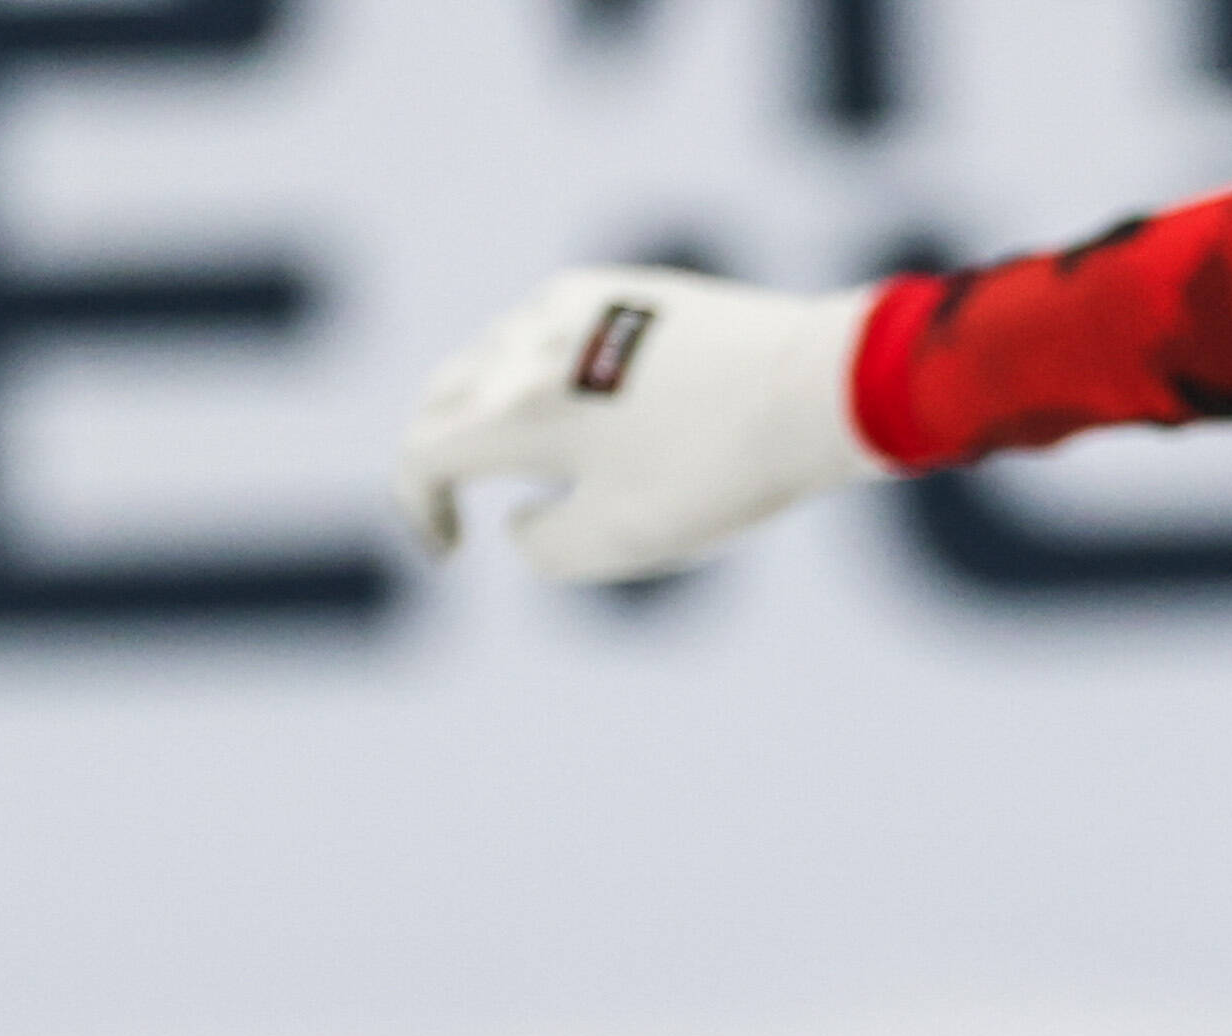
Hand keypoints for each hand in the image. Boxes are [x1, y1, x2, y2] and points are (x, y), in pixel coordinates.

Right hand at [396, 267, 884, 582]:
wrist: (813, 388)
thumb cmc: (717, 470)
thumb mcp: (622, 539)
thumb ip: (544, 545)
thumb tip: (517, 521)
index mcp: (516, 409)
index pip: (422, 452)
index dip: (418, 507)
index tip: (450, 549)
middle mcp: (531, 342)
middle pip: (444, 393)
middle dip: (439, 452)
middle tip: (458, 504)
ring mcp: (580, 302)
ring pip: (496, 353)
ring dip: (486, 406)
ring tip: (520, 459)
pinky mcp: (631, 288)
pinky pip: (552, 327)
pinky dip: (538, 371)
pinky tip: (581, 406)